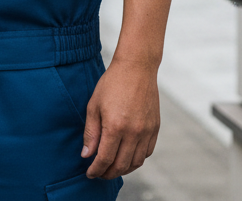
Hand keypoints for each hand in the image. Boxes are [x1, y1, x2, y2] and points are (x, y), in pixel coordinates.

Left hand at [81, 58, 159, 178]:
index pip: (105, 159)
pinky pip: (147, 153)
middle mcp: (133, 132)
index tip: (90, 173)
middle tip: (100, 173)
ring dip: (123, 169)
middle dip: (108, 173)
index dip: (96, 170)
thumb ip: (91, 132)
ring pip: (136, 163)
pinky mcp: (155, 128)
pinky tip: (128, 155)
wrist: (136, 67)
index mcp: (115, 126)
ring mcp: (146, 131)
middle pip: (121, 165)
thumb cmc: (112, 83)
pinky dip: (137, 159)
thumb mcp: (94, 105)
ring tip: (113, 166)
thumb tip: (86, 155)